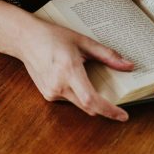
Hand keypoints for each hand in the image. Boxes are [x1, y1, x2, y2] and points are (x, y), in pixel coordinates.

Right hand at [0, 0, 133, 120]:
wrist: (26, 39)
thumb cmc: (53, 36)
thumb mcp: (83, 41)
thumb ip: (107, 55)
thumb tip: (128, 65)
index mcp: (69, 70)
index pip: (91, 100)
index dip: (109, 111)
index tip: (123, 116)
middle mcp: (59, 85)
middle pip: (88, 106)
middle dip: (104, 107)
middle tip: (116, 103)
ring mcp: (51, 92)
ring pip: (79, 104)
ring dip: (89, 98)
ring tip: (89, 78)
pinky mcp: (47, 94)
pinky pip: (69, 99)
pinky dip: (77, 93)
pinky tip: (73, 77)